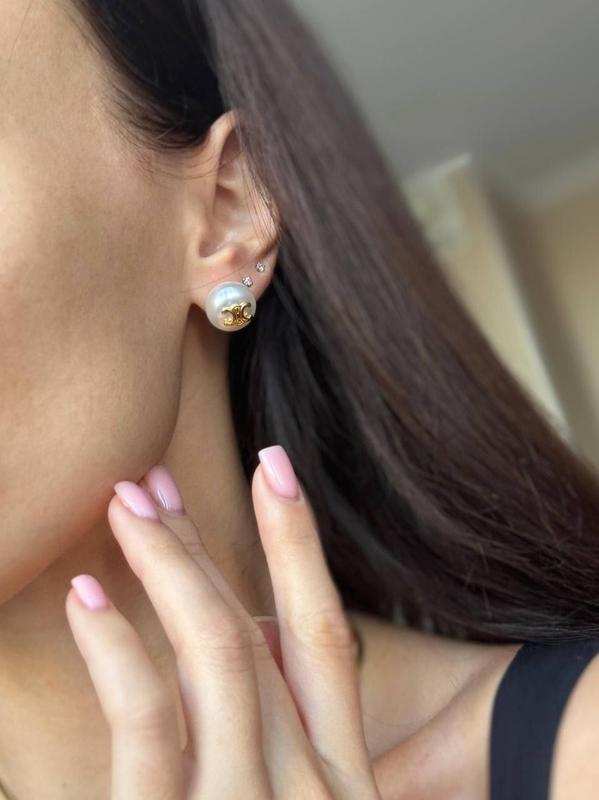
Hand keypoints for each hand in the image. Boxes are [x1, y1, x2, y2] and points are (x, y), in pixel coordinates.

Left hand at [65, 445, 382, 798]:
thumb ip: (284, 733)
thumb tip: (258, 630)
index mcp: (344, 781)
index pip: (326, 637)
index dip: (299, 543)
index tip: (273, 466)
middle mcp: (310, 788)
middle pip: (256, 632)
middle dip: (200, 545)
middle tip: (154, 482)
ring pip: (217, 650)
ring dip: (168, 561)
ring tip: (125, 507)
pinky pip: (148, 718)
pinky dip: (117, 645)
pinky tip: (88, 596)